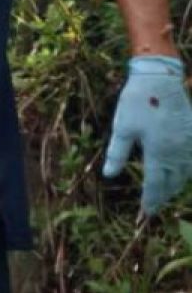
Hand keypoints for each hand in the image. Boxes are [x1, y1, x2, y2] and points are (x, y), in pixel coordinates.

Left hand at [103, 55, 191, 214]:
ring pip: (186, 174)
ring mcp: (189, 144)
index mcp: (157, 152)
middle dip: (163, 196)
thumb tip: (108, 175)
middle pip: (173, 182)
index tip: (146, 212)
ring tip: (166, 192)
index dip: (150, 200)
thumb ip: (117, 153)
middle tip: (154, 205)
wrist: (160, 79)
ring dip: (177, 185)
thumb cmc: (136, 102)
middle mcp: (177, 152)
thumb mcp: (122, 128)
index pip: (155, 185)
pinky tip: (181, 173)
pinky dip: (188, 171)